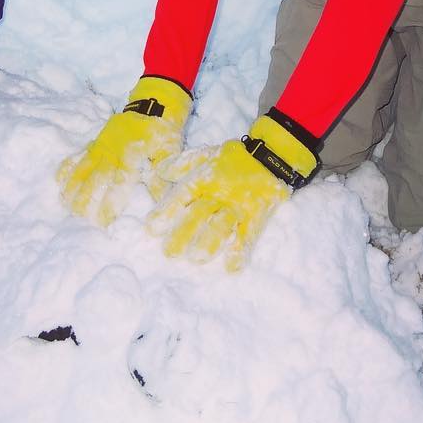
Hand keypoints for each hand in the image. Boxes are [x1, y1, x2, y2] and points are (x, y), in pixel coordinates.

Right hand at [57, 76, 191, 225]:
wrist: (155, 101)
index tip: (103, 220)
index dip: (110, 201)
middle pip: (95, 177)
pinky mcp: (97, 140)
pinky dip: (69, 167)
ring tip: (65, 203)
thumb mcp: (169, 151)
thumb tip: (161, 199)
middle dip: (86, 198)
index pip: (119, 182)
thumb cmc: (164, 130)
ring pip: (83, 167)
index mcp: (131, 155)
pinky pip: (79, 155)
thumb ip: (162, 175)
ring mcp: (102, 145)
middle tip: (79, 217)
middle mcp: (112, 151)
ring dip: (73, 185)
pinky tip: (59, 180)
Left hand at [148, 113, 317, 271]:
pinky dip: (241, 250)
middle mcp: (219, 192)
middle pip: (199, 213)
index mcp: (204, 178)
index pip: (182, 194)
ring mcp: (238, 204)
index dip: (167, 210)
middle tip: (170, 252)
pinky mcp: (256, 214)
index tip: (152, 228)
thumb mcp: (206, 155)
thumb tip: (158, 171)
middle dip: (184, 232)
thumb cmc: (233, 157)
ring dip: (210, 241)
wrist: (271, 155)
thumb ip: (182, 163)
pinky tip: (232, 267)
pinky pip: (248, 233)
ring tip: (197, 258)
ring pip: (222, 224)